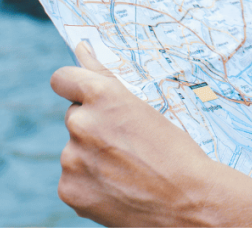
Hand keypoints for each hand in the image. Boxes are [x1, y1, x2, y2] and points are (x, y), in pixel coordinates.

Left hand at [51, 43, 251, 226]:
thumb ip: (104, 77)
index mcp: (102, 96)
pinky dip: (90, 183)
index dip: (73, 85)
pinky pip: (74, 178)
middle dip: (94, 126)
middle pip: (75, 117)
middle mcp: (81, 123)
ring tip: (128, 170)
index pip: (63, 79)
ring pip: (75, 150)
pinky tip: (118, 188)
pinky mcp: (69, 189)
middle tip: (127, 144)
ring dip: (93, 157)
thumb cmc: (175, 150)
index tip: (82, 93)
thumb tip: (81, 48)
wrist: (188, 203)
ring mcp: (71, 159)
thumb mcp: (144, 106)